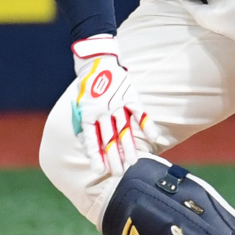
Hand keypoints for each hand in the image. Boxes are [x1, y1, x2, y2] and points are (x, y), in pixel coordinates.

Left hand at [70, 35, 149, 175]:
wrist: (97, 62)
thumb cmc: (88, 87)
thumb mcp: (81, 105)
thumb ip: (86, 124)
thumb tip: (90, 145)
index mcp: (89, 114)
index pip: (93, 139)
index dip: (96, 155)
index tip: (100, 170)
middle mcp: (103, 111)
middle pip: (110, 138)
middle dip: (114, 157)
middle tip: (119, 173)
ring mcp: (118, 104)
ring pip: (124, 130)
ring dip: (129, 147)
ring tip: (134, 162)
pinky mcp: (130, 96)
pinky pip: (140, 113)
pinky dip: (147, 126)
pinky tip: (153, 139)